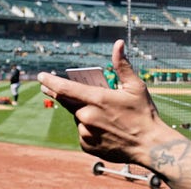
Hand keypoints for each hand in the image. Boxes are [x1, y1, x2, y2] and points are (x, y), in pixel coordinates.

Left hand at [39, 39, 162, 164]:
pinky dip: (89, 128)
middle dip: (60, 94)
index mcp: (97, 99)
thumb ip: (122, 65)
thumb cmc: (144, 114)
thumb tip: (118, 44)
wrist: (149, 145)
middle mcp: (87, 116)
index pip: (65, 88)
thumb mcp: (135, 86)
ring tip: (103, 115)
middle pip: (67, 102)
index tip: (41, 76)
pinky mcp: (87, 146)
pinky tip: (104, 128)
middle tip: (51, 88)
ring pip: (77, 118)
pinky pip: (82, 133)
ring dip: (83, 113)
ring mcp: (86, 133)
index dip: (50, 81)